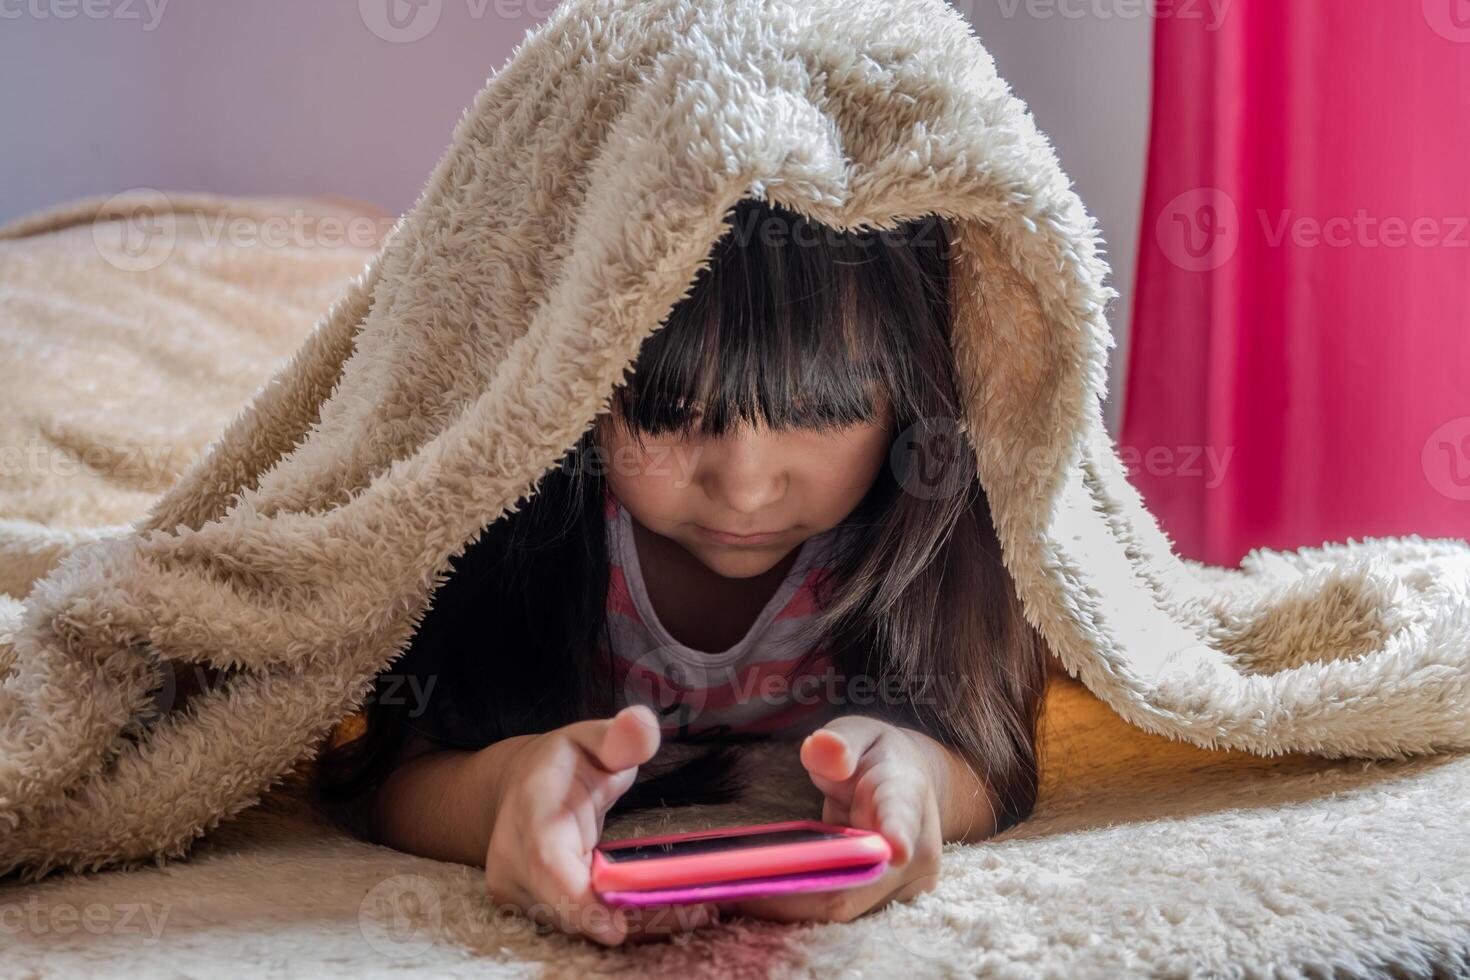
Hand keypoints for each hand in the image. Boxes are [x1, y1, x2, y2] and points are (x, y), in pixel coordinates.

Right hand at [483, 704, 719, 945]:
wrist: (516, 789)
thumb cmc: (563, 763)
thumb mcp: (593, 739)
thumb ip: (621, 737)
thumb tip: (642, 724)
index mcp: (531, 811)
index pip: (546, 864)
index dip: (577, 901)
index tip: (616, 926)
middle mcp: (512, 859)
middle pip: (564, 907)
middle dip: (625, 918)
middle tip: (694, 914)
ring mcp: (515, 890)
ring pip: (571, 925)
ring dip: (628, 925)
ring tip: (690, 912)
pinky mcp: (529, 910)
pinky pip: (574, 927)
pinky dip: (616, 925)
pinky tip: (658, 914)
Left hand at [717, 715, 942, 922]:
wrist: (907, 788)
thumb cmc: (877, 758)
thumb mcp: (859, 734)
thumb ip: (841, 740)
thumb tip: (822, 748)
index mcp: (906, 796)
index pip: (902, 816)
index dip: (897, 833)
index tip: (894, 850)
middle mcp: (915, 849)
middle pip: (861, 882)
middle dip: (801, 889)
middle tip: (739, 885)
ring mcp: (903, 885)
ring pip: (844, 906)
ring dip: (789, 903)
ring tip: (734, 892)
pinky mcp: (881, 903)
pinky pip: (835, 909)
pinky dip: (795, 905)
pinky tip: (755, 896)